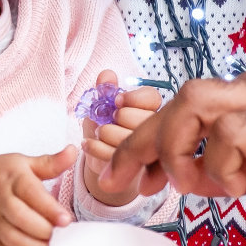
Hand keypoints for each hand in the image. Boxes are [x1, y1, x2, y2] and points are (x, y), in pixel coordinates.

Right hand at [0, 146, 76, 245]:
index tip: (66, 219)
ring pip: (11, 238)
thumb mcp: (21, 162)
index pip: (30, 193)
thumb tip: (73, 151)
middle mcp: (0, 199)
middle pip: (20, 218)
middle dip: (43, 230)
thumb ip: (49, 162)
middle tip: (62, 235)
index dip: (49, 208)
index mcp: (12, 178)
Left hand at [80, 69, 162, 205]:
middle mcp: (156, 128)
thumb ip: (105, 89)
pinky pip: (117, 157)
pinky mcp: (138, 170)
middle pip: (141, 118)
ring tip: (97, 132)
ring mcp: (150, 151)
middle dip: (117, 118)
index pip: (152, 98)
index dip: (133, 99)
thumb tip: (106, 75)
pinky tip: (88, 144)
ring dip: (105, 133)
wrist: (104, 163)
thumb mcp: (101, 105)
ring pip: (129, 138)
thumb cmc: (105, 128)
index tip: (117, 102)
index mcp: (151, 108)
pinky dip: (96, 148)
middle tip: (104, 120)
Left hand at [100, 60, 245, 218]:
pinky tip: (235, 188)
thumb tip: (210, 177)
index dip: (157, 136)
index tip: (139, 174)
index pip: (194, 102)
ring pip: (193, 100)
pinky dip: (218, 165)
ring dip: (175, 146)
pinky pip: (227, 134)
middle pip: (181, 97)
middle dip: (142, 140)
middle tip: (122, 181)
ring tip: (187, 184)